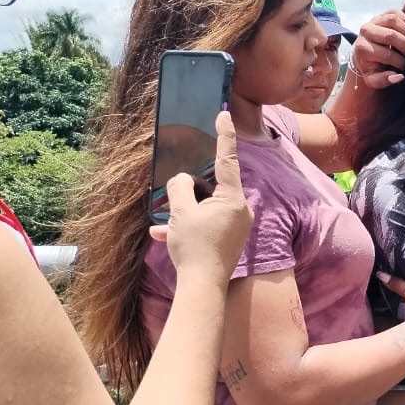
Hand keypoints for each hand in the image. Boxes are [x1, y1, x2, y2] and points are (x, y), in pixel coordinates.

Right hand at [153, 111, 251, 281]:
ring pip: (206, 207)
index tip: (224, 115)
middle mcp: (241, 210)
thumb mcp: (181, 212)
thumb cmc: (194, 248)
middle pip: (214, 187)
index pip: (228, 159)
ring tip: (167, 220)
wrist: (202, 289)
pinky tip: (164, 233)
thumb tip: (182, 180)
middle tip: (178, 193)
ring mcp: (236, 226)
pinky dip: (188, 226)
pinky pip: (207, 225)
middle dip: (192, 189)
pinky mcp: (229, 240)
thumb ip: (180, 188)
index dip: (224, 135)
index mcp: (233, 199)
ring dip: (185, 211)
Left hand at [350, 9, 404, 88]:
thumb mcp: (374, 79)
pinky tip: (404, 32)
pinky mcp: (380, 14)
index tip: (403, 67)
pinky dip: (404, 20)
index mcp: (362, 49)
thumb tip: (399, 76)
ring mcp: (372, 20)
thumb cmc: (371, 68)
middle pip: (391, 35)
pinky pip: (395, 12)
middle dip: (404, 47)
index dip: (400, 62)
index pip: (388, 54)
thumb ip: (384, 81)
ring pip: (394, 20)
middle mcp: (364, 31)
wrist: (363, 54)